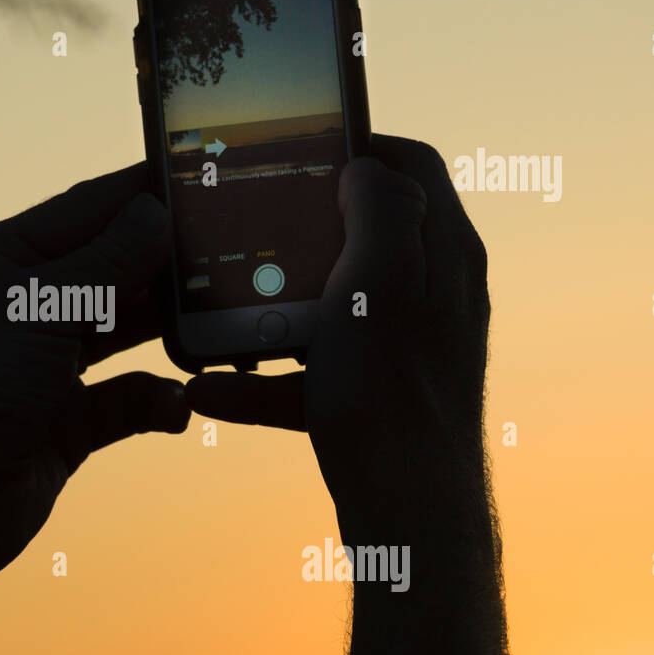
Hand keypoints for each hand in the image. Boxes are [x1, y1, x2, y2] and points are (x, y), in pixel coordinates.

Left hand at [0, 163, 189, 626]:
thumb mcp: (44, 307)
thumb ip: (108, 259)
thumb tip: (154, 212)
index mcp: (0, 261)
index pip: (83, 210)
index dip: (139, 193)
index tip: (195, 175)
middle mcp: (22, 308)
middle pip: (110, 268)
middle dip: (164, 263)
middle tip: (228, 246)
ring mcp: (45, 366)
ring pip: (123, 332)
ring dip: (167, 330)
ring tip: (217, 320)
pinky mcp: (65, 422)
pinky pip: (126, 400)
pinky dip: (155, 400)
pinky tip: (179, 404)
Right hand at [184, 136, 489, 524]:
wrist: (406, 510)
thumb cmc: (392, 396)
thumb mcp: (380, 283)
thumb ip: (380, 209)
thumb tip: (365, 167)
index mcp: (441, 253)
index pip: (410, 164)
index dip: (355, 144)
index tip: (296, 148)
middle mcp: (430, 291)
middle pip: (361, 230)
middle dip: (298, 228)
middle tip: (247, 223)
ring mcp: (403, 342)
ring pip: (328, 302)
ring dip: (269, 306)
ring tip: (217, 311)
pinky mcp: (375, 389)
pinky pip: (311, 369)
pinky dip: (265, 376)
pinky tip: (212, 389)